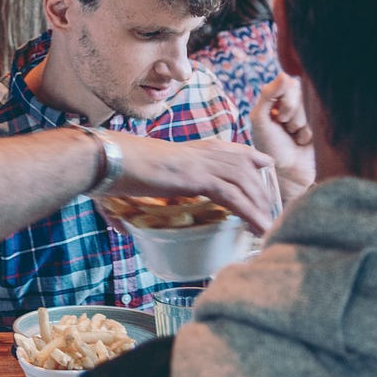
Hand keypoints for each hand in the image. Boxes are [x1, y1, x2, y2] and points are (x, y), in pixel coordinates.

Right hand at [106, 133, 275, 232]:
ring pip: (245, 182)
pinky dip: (251, 213)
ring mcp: (200, 163)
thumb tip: (121, 228)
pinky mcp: (198, 178)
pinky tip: (261, 227)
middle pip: (245, 167)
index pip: (229, 148)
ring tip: (268, 227)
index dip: (250, 156)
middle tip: (270, 212)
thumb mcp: (130, 183)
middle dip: (263, 189)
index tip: (264, 163)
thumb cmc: (110, 169)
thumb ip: (129, 204)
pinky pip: (234, 197)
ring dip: (260, 205)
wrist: (106, 158)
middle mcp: (200, 152)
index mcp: (188, 149)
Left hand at [249, 74, 315, 202]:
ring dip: (299, 124)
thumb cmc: (269, 146)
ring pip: (311, 106)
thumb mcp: (260, 119)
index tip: (277, 116)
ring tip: (292, 136)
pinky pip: (320, 120)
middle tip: (284, 126)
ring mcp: (307, 114)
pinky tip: (302, 142)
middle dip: (291, 111)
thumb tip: (285, 73)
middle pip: (301, 91)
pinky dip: (308, 133)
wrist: (287, 173)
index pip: (288, 82)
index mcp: (275, 97)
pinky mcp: (319, 125)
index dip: (285, 99)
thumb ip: (268, 94)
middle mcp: (292, 103)